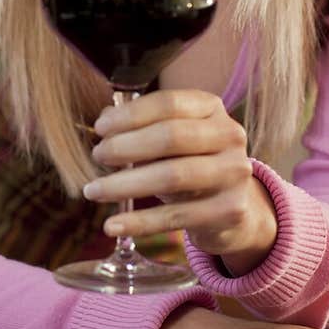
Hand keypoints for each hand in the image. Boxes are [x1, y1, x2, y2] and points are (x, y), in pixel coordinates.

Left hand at [83, 89, 276, 264]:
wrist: (235, 208)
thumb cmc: (191, 163)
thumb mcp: (173, 140)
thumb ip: (142, 125)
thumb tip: (105, 117)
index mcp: (212, 108)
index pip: (169, 103)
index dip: (130, 115)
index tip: (99, 128)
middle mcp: (230, 135)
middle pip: (171, 137)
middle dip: (126, 146)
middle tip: (97, 156)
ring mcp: (235, 173)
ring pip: (172, 176)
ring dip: (125, 184)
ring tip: (93, 191)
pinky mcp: (231, 210)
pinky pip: (177, 217)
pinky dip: (140, 222)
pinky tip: (111, 225)